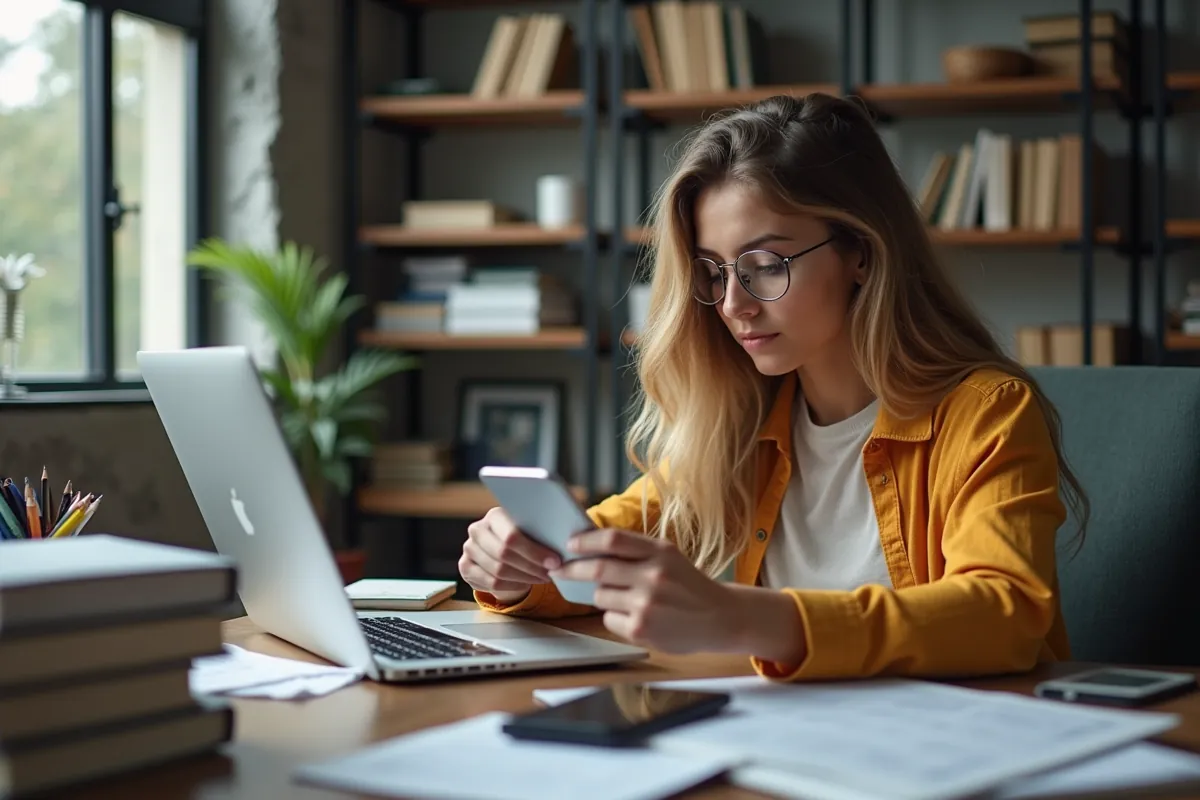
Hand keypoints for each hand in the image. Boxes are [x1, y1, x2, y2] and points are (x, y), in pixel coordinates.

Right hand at [459, 507, 562, 604]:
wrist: (503, 547)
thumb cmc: (524, 535)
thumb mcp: (532, 528)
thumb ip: (542, 530)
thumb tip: (565, 542)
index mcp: (494, 515)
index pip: (511, 535)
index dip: (534, 551)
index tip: (555, 561)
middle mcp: (477, 529)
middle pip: (503, 554)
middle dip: (531, 566)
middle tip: (550, 573)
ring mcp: (468, 548)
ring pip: (498, 571)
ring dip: (524, 577)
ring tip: (542, 577)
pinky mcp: (465, 566)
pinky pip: (490, 583)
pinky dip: (512, 585)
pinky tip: (526, 582)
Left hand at [549, 529, 740, 653]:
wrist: (720, 618)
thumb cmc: (689, 585)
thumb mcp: (670, 557)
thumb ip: (636, 551)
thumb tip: (588, 549)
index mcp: (661, 552)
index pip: (613, 540)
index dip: (585, 540)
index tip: (569, 543)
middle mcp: (654, 576)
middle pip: (598, 568)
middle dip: (573, 569)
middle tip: (560, 569)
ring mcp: (646, 604)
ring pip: (600, 595)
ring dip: (603, 595)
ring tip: (627, 598)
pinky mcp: (640, 629)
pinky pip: (608, 618)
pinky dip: (615, 617)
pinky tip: (637, 617)